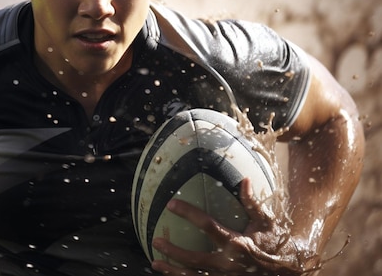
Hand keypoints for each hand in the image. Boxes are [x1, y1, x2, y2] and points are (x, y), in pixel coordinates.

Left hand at [151, 179, 320, 275]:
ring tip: (155, 263)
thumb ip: (252, 203)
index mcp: (237, 244)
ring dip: (172, 271)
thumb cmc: (274, 244)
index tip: (171, 204)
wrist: (289, 273)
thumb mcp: (266, 223)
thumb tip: (244, 179)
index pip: (207, 225)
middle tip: (156, 241)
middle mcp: (229, 265)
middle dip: (173, 251)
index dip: (188, 214)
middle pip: (194, 259)